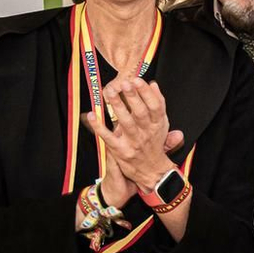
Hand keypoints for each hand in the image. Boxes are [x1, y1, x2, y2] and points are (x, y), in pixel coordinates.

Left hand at [83, 78, 184, 201]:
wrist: (152, 171)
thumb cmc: (155, 144)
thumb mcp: (162, 124)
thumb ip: (159, 105)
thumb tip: (154, 84)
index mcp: (158, 125)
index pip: (155, 107)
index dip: (147, 93)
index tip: (138, 80)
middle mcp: (147, 133)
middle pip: (140, 113)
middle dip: (132, 97)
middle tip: (124, 83)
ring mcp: (134, 142)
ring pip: (125, 122)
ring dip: (117, 107)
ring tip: (109, 93)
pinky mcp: (120, 151)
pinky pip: (108, 137)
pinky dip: (98, 127)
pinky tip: (91, 116)